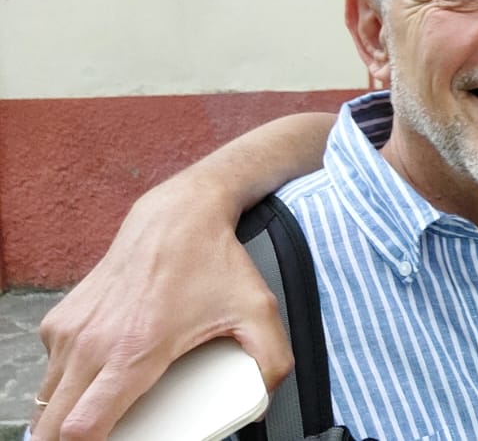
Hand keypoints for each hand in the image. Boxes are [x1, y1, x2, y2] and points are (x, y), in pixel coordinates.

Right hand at [30, 180, 291, 440]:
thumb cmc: (214, 263)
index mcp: (135, 351)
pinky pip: (51, 371)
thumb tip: (264, 399)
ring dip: (66, 416)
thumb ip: (271, 361)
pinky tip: (95, 381)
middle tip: (109, 436)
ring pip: (48, 401)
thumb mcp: (258, 311)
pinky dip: (65, 386)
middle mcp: (92, 344)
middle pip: (53, 425)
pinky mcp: (59, 321)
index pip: (83, 426)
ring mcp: (69, 331)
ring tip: (102, 416)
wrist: (176, 216)